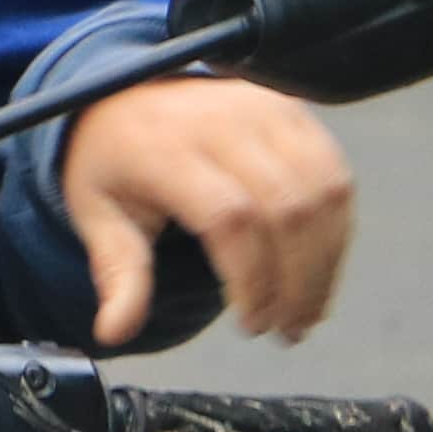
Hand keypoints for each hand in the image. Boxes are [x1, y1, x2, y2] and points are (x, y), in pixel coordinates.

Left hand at [61, 74, 354, 346]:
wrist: (130, 98)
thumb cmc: (114, 163)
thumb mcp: (97, 214)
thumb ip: (117, 273)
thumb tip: (113, 333)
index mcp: (163, 146)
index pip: (230, 218)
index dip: (252, 279)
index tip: (250, 324)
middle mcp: (220, 120)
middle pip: (286, 211)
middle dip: (295, 283)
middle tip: (287, 330)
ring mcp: (265, 110)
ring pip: (323, 196)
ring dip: (325, 265)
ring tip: (306, 312)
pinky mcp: (294, 112)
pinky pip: (335, 178)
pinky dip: (335, 232)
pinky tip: (318, 271)